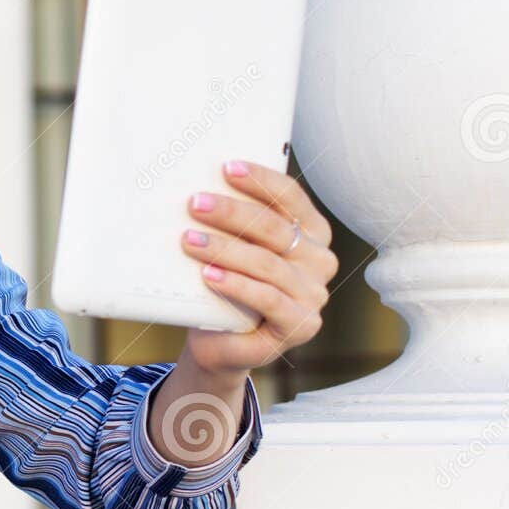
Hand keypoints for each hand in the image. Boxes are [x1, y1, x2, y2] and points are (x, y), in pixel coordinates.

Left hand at [178, 159, 337, 380]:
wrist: (220, 340)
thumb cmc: (227, 286)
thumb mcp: (233, 247)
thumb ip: (233, 222)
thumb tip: (200, 186)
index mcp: (310, 232)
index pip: (290, 197)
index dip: (260, 180)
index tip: (226, 167)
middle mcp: (319, 260)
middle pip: (275, 229)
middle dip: (232, 213)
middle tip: (196, 203)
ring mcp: (313, 294)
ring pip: (267, 264)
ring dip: (225, 249)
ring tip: (190, 241)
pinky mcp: (300, 324)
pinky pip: (267, 299)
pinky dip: (236, 285)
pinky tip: (210, 276)